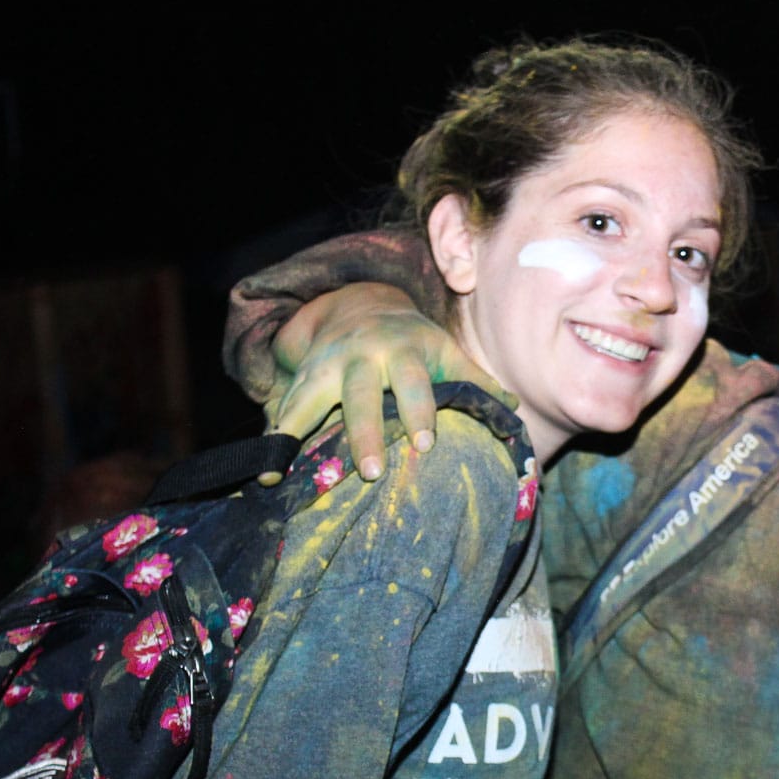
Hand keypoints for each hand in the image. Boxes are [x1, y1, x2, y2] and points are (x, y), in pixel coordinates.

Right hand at [265, 283, 484, 480]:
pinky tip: (265, 474)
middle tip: (373, 472)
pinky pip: (284, 409)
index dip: (420, 410)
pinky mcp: (302, 378)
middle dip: (365, 434)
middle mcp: (361, 357)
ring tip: (283, 474)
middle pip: (361, 397)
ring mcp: (326, 366)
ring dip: (299, 435)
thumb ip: (477, 379)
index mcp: (403, 351)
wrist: (361, 304)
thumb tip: (514, 408)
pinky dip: (274, 438)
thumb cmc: (414, 341)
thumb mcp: (446, 351)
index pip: (414, 383)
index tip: (426, 443)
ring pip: (310, 400)